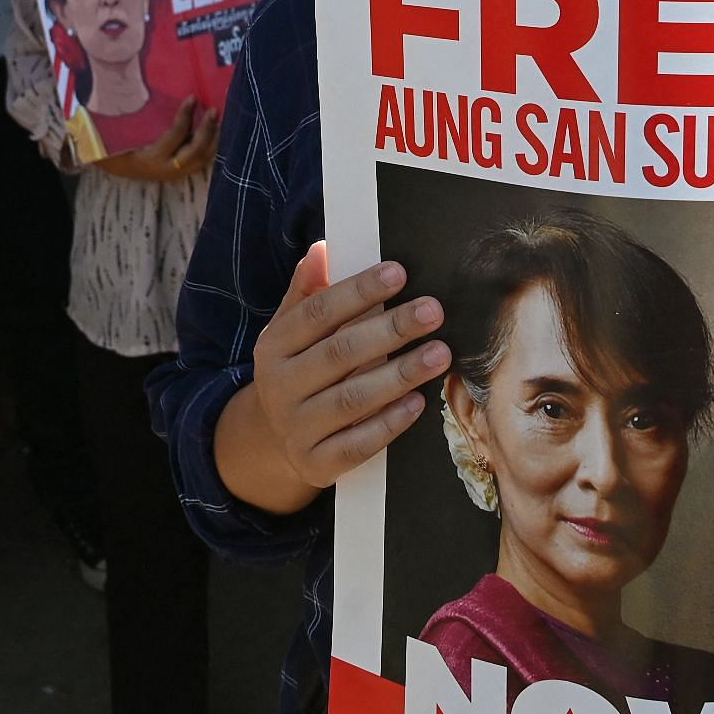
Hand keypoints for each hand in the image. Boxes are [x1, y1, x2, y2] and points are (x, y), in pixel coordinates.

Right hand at [99, 99, 218, 182]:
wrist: (114, 166)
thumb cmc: (119, 143)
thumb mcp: (127, 130)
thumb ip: (144, 115)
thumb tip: (152, 88)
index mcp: (151, 158)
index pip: (176, 136)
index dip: (185, 116)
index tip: (192, 97)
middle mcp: (166, 169)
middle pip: (196, 151)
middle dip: (207, 130)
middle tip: (213, 110)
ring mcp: (175, 174)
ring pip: (202, 159)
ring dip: (213, 139)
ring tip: (218, 120)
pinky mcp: (180, 174)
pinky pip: (201, 161)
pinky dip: (210, 147)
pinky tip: (214, 132)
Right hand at [249, 243, 447, 495]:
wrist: (274, 443)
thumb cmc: (299, 371)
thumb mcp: (292, 332)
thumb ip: (308, 292)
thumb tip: (322, 249)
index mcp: (274, 346)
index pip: (317, 313)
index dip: (359, 291)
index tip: (399, 272)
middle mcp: (279, 387)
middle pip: (339, 353)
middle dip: (390, 330)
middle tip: (433, 311)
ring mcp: (296, 428)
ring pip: (352, 399)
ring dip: (400, 375)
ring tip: (439, 353)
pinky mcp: (316, 465)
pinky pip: (357, 445)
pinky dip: (388, 424)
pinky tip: (418, 403)